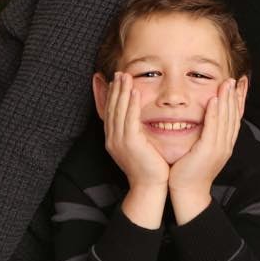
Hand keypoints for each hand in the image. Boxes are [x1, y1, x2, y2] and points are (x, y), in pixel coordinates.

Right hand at [104, 72, 168, 188]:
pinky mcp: (130, 142)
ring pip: (119, 110)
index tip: (117, 81)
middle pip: (111, 108)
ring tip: (125, 76)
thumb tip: (140, 120)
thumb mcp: (140, 147)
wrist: (149, 187)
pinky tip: (134, 91)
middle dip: (115, 89)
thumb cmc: (149, 168)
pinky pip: (129, 118)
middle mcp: (112, 139)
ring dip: (122, 91)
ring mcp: (119, 141)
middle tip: (119, 73)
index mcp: (113, 140)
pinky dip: (131, 103)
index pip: (110, 112)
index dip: (113, 95)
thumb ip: (137, 132)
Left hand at [169, 79, 240, 222]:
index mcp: (225, 144)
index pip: (235, 118)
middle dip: (236, 96)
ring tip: (227, 83)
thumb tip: (204, 119)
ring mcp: (220, 148)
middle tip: (235, 79)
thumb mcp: (200, 149)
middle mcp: (226, 144)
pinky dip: (216, 112)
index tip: (239, 85)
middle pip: (234, 116)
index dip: (239, 101)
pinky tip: (215, 99)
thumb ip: (205, 133)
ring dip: (227, 99)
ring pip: (227, 119)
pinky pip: (214, 128)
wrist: (187, 191)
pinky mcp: (209, 150)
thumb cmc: (189, 170)